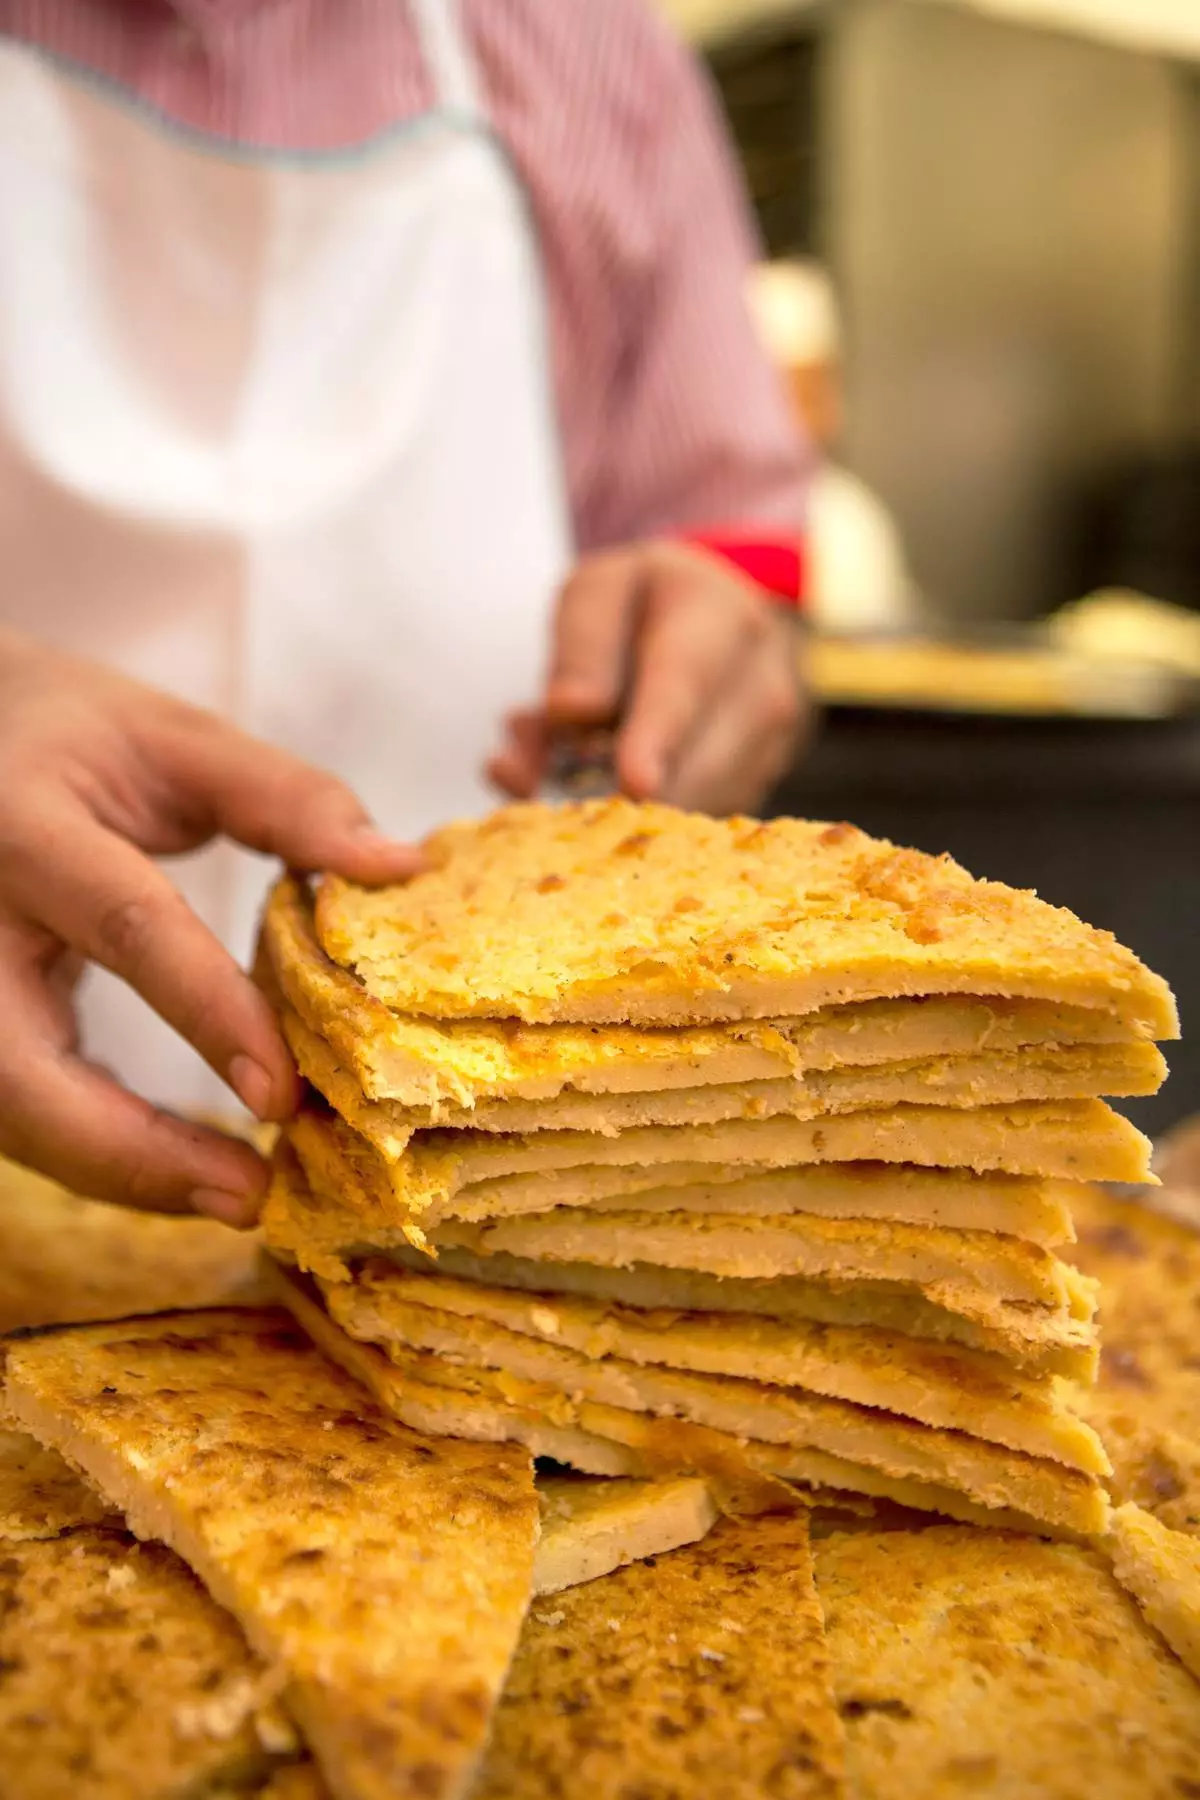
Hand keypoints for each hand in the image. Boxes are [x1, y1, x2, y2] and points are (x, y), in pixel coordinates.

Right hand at [0, 631, 419, 1224]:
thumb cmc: (67, 734)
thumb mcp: (170, 738)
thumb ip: (280, 797)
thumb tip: (398, 866)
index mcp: (26, 824)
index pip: (123, 925)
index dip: (207, 1013)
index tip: (285, 1095)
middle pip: (18, 1070)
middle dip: (131, 1151)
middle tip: (251, 1196)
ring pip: (9, 1110)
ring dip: (120, 1170)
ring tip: (236, 1196)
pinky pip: (15, 1106)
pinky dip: (97, 1150)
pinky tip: (180, 1170)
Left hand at [489, 542, 806, 814]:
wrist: (716, 620)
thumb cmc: (645, 603)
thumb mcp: (599, 589)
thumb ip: (582, 642)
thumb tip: (572, 711)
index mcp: (721, 620)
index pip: (685, 686)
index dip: (659, 738)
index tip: (636, 783)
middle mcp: (761, 688)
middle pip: (695, 764)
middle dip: (615, 788)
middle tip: (528, 776)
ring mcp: (767, 747)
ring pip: (688, 804)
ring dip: (613, 801)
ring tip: (560, 757)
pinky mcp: (752, 788)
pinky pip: (688, 826)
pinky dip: (631, 815)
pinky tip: (598, 778)